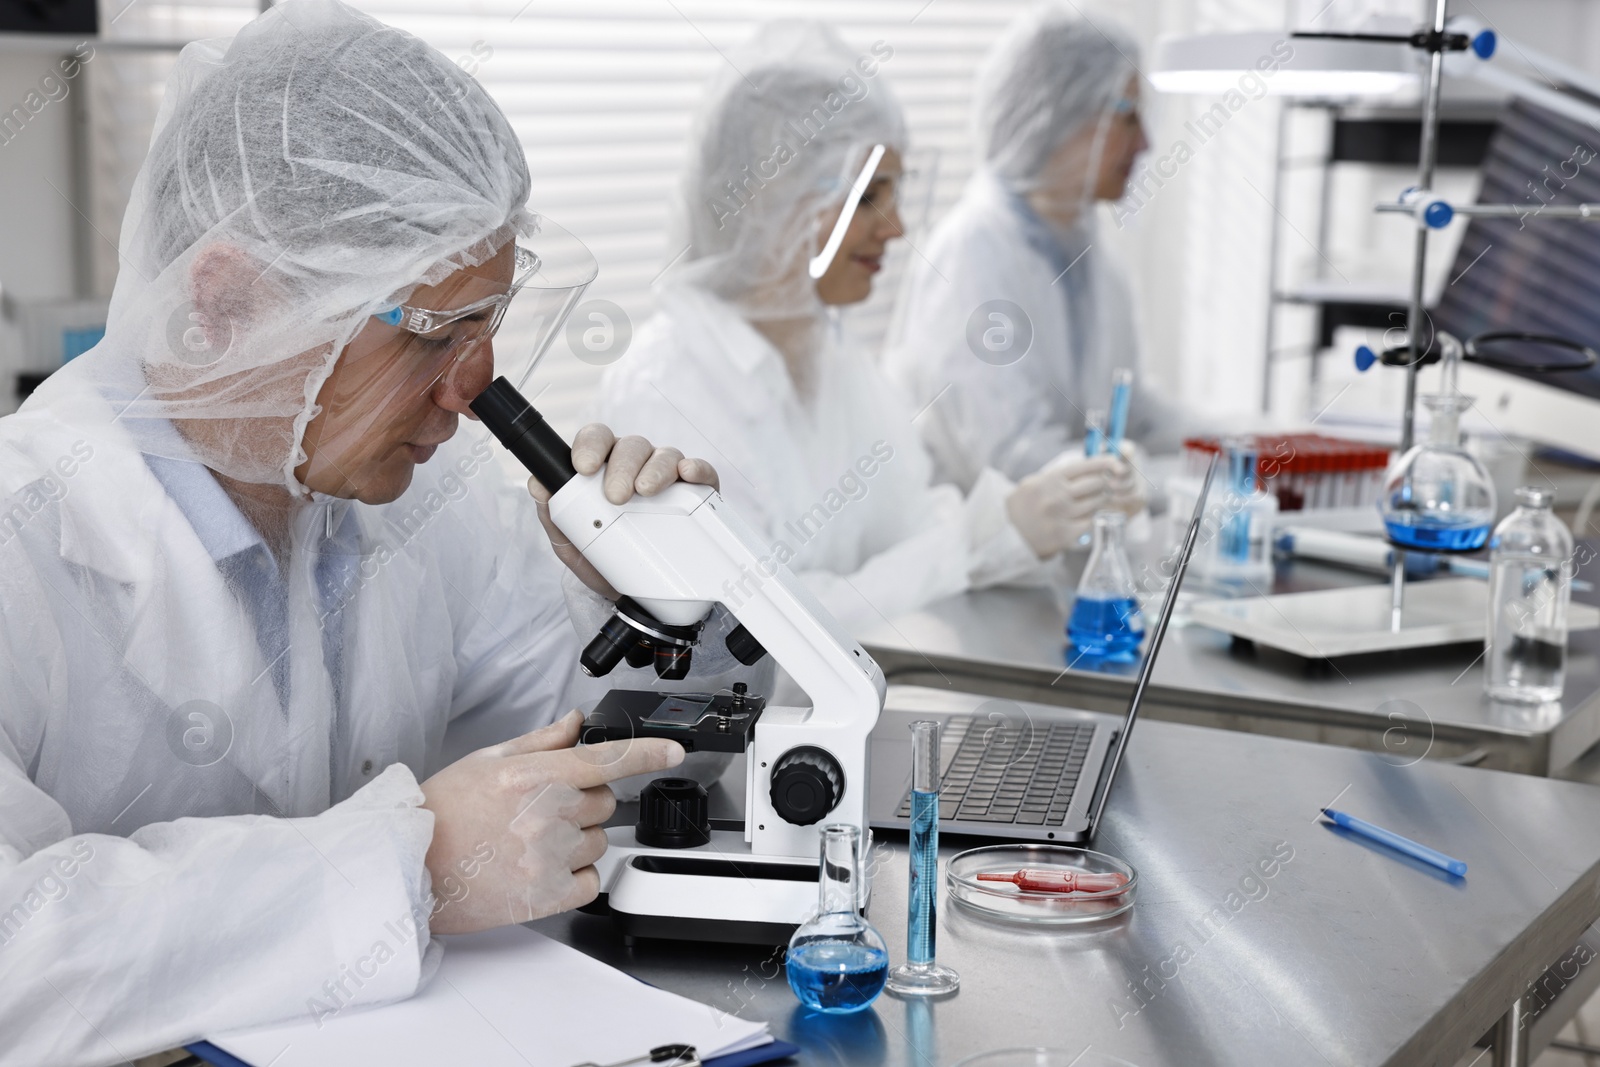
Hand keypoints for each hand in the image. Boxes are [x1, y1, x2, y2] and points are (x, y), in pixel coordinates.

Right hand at [420, 710, 684, 933]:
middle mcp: (545, 814)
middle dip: (584, 802)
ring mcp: (548, 857)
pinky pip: (591, 881)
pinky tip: (542, 868)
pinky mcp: (546, 896)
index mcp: (532, 775)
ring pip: (599, 841)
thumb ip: (541, 742)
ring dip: (579, 839)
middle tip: (542, 810)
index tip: (674, 750)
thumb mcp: (487, 760)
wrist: (408, 868)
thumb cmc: (442, 812)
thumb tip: (576, 723)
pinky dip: (576, 876)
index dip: (648, 752)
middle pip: (605, 802)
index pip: (606, 758)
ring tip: (532, 842)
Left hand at [528, 424, 720, 596]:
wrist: (637, 599)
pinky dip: (695, 468)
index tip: (584, 466)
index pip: (598, 440)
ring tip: (645, 492)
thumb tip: (536, 484)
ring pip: (664, 455)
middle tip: (616, 496)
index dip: (590, 445)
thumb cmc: (605, 563)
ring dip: (655, 469)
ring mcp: (668, 478)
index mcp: (605, 469)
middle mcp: (637, 466)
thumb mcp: (573, 545)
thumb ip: (554, 515)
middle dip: (622, 467)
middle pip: (631, 446)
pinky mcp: (698, 493)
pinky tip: (687, 475)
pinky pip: (701, 472)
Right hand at [1006, 454, 1143, 557]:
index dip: (1105, 462)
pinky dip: (1089, 518)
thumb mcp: (1034, 483)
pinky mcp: (1065, 535)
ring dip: (1098, 501)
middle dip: (1103, 483)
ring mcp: (1062, 516)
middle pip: (1095, 484)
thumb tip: (1089, 466)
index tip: (1117, 462)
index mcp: (1050, 480)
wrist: (1007, 534)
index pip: (1085, 466)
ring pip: (1095, 503)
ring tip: (1092, 501)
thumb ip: (1059, 475)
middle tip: (1103, 485)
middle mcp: (1057, 496)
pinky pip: (1089, 522)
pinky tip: (1082, 517)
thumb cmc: (1023, 506)